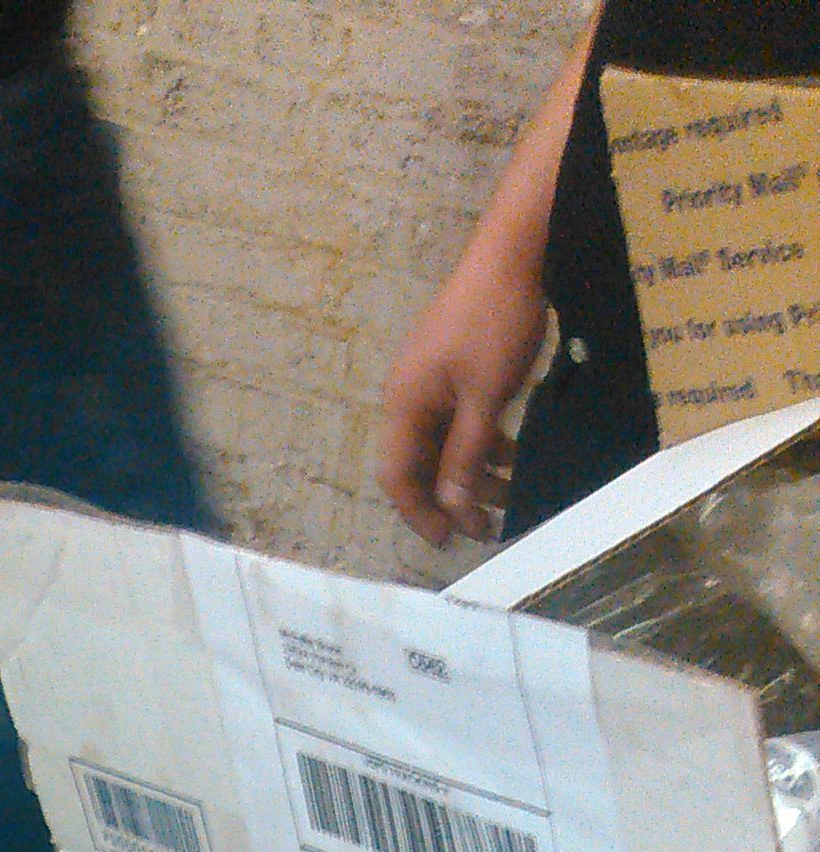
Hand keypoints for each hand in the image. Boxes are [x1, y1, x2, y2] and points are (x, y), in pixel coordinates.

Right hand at [379, 248, 551, 546]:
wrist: (515, 249)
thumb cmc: (496, 321)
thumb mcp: (485, 398)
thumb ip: (465, 456)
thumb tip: (452, 508)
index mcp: (403, 404)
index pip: (397, 476)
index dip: (419, 513)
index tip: (448, 540)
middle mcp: (409, 395)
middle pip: (419, 463)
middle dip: (450, 498)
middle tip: (483, 526)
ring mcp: (432, 379)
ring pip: (444, 443)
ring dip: (472, 472)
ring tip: (507, 496)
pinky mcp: (455, 366)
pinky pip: (460, 418)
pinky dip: (482, 442)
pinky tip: (510, 454)